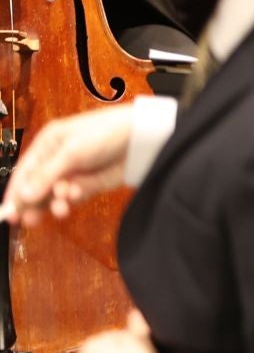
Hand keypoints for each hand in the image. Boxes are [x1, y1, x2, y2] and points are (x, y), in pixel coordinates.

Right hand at [0, 107, 134, 227]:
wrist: (142, 137)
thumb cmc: (106, 132)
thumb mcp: (71, 151)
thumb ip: (46, 174)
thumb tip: (23, 197)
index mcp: (48, 144)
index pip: (24, 172)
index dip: (15, 193)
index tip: (9, 213)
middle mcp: (58, 159)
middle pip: (37, 187)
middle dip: (34, 204)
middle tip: (30, 220)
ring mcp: (74, 172)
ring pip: (55, 195)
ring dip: (55, 203)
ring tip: (61, 207)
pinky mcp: (90, 183)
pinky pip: (74, 197)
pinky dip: (73, 199)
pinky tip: (76, 194)